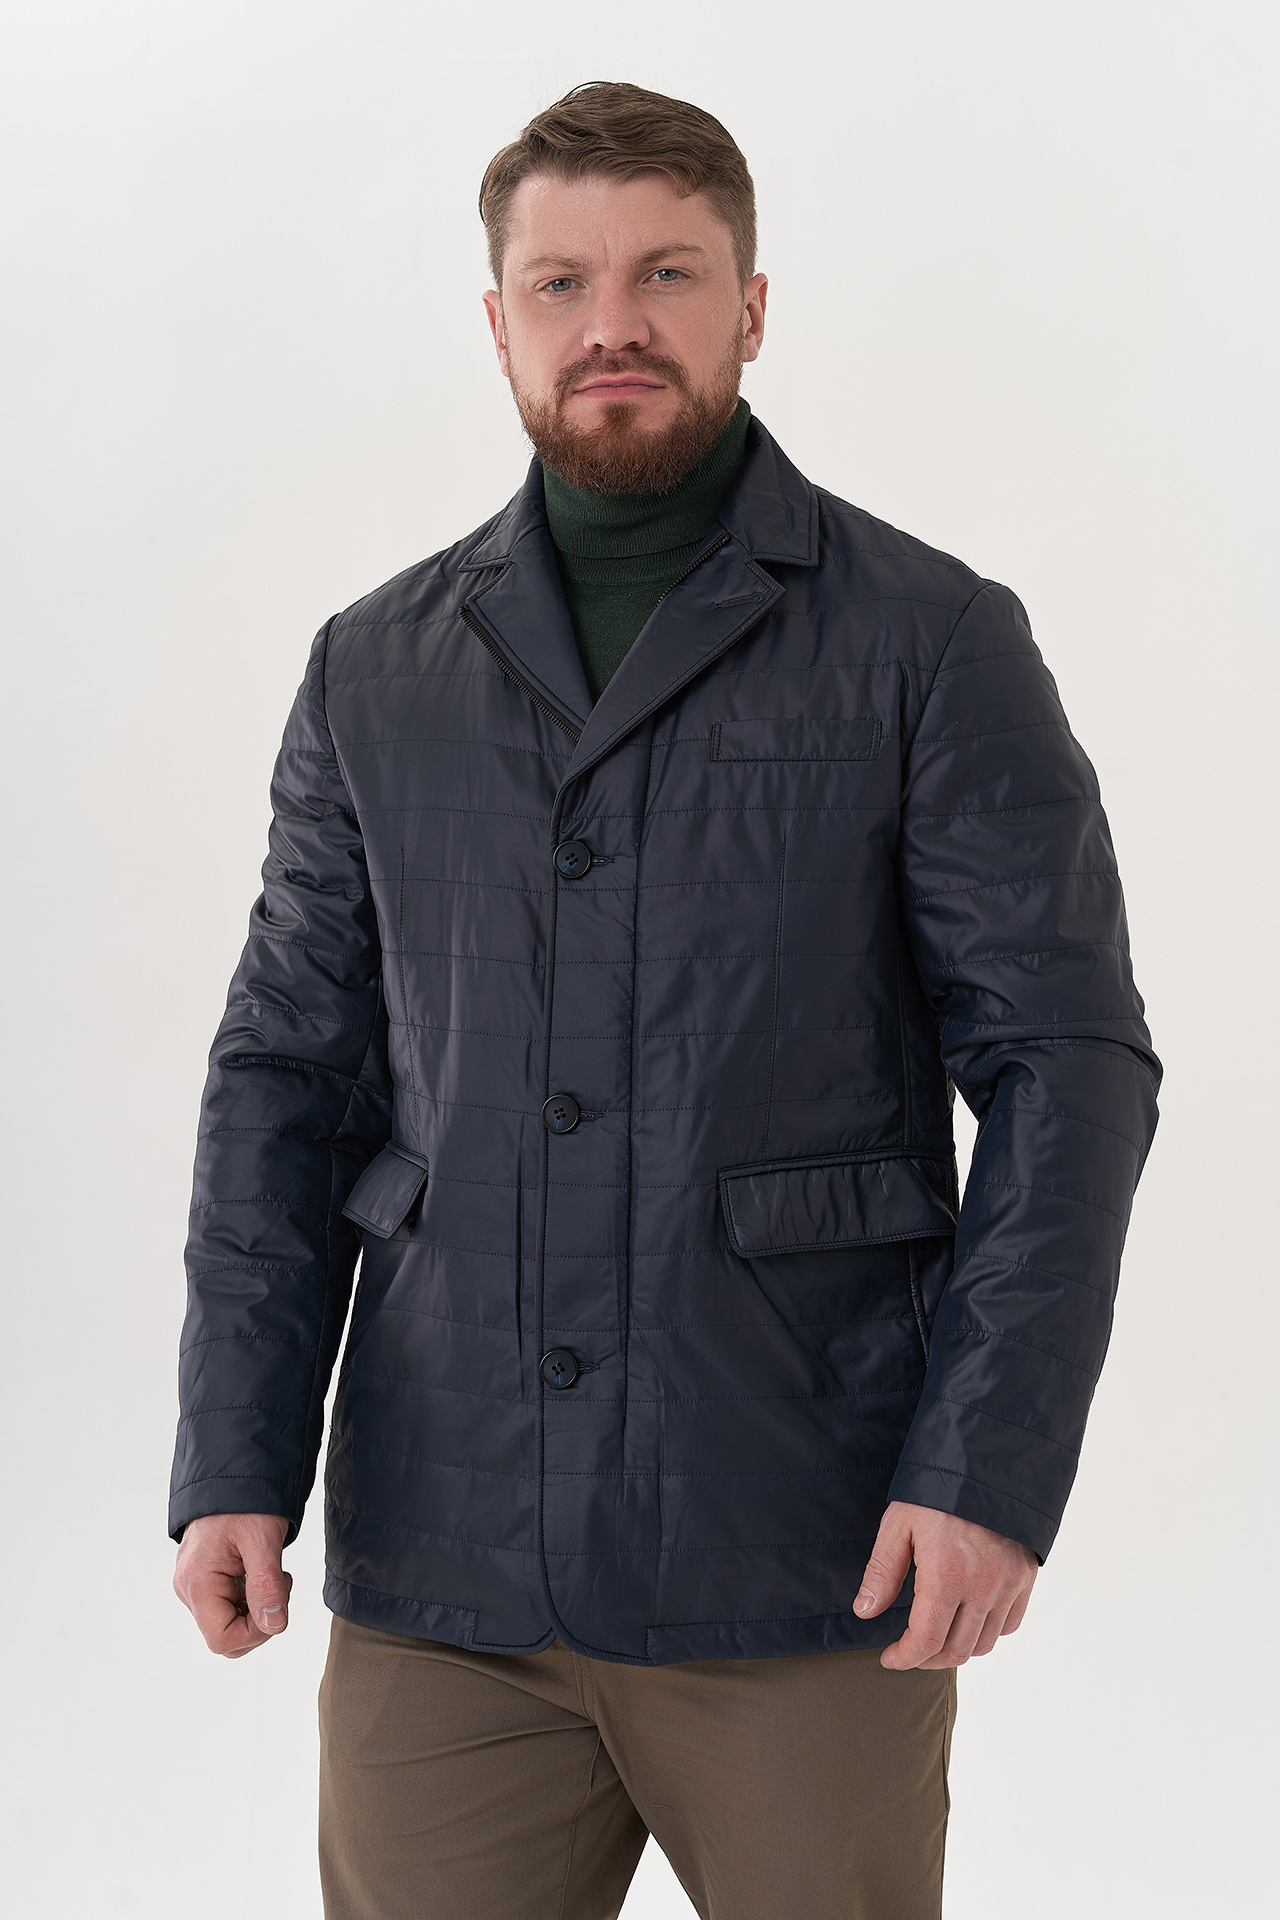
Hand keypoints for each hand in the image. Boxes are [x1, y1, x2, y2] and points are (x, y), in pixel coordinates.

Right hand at [173, 1513, 292, 1658]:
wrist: (234, 1471)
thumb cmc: (245, 1501)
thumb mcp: (262, 1540)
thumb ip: (267, 1586)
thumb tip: (275, 1625)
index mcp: (197, 1583)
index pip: (223, 1639)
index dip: (256, 1632)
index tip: (277, 1602)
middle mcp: (189, 1589)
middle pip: (226, 1636)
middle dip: (259, 1621)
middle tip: (278, 1583)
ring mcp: (194, 1585)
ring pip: (228, 1623)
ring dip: (257, 1608)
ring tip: (271, 1572)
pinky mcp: (204, 1579)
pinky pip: (228, 1606)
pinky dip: (251, 1597)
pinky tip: (261, 1571)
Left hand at [853, 1500, 1036, 1669]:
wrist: (987, 1460)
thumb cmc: (937, 1490)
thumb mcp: (899, 1524)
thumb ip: (882, 1571)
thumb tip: (865, 1611)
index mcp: (946, 1576)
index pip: (926, 1641)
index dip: (904, 1658)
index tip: (889, 1658)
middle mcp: (982, 1588)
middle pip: (956, 1650)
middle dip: (927, 1659)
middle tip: (909, 1651)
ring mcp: (1008, 1585)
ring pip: (985, 1643)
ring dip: (957, 1649)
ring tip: (937, 1638)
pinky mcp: (1025, 1577)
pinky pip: (1009, 1624)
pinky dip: (988, 1632)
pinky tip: (968, 1620)